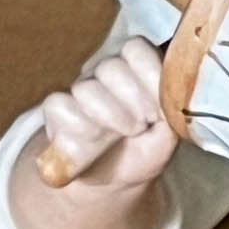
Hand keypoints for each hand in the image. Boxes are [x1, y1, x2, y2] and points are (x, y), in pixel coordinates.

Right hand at [39, 37, 177, 190]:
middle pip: (112, 67)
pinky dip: (82, 130)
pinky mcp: (55, 108)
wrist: (113, 181)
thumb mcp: (170, 132)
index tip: (158, 106)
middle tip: (144, 124)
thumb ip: (172, 109)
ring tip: (125, 133)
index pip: (136, 47)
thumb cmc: (144, 150)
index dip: (150, 74)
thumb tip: (169, 93)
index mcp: (135, 68)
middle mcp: (105, 71)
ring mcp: (79, 88)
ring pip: (87, 89)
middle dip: (134, 100)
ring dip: (111, 117)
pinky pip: (63, 107)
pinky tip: (94, 142)